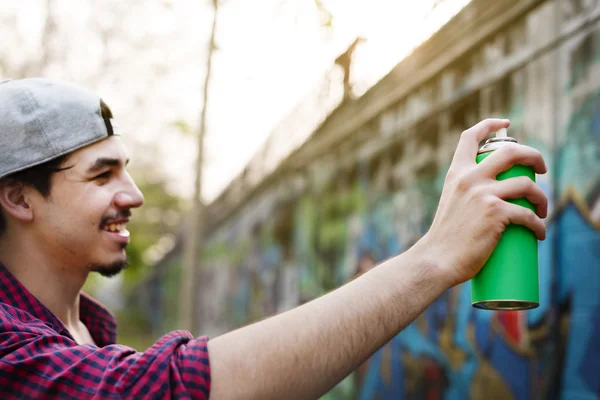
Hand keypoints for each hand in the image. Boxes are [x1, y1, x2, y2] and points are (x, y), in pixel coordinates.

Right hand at [421, 119, 547, 286]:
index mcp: (456, 173)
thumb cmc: (444, 239)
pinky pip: (528, 215)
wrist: (436, 259)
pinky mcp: (495, 213)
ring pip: (527, 184)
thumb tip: (490, 196)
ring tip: (542, 209)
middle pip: (512, 152)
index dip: (490, 125)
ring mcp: (483, 194)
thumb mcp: (450, 203)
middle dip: (534, 155)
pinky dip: (538, 225)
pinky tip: (539, 233)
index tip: (505, 124)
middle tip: (542, 168)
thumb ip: (465, 193)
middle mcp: (469, 178)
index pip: (471, 137)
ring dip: (542, 197)